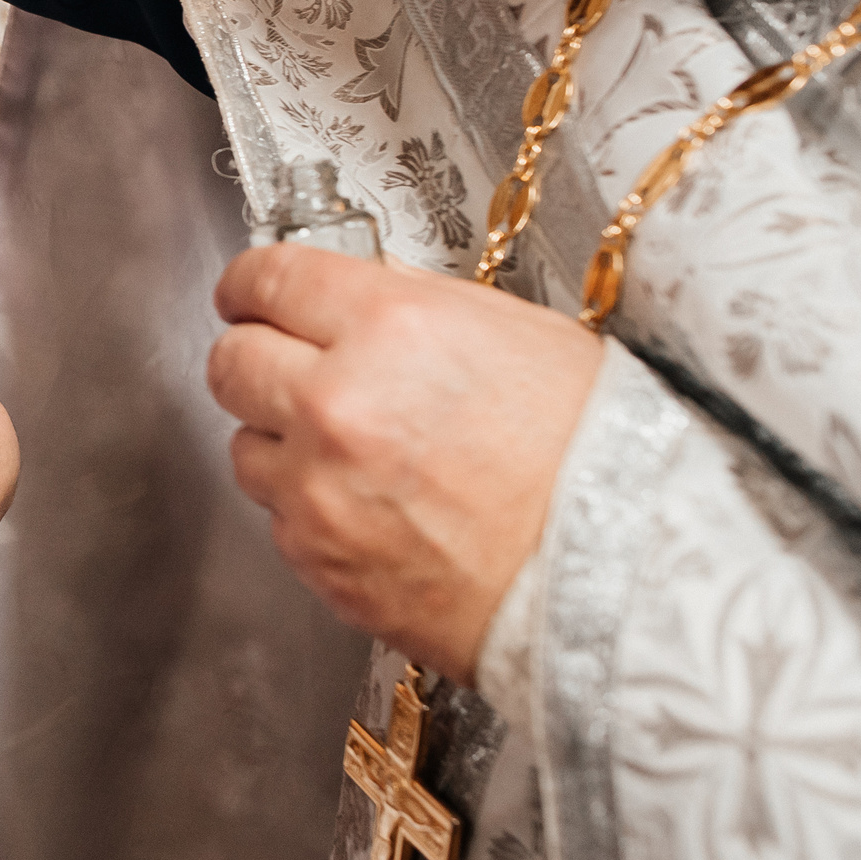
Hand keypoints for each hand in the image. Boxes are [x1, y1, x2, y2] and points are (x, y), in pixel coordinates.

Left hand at [210, 246, 603, 682]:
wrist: (629, 582)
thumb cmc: (600, 460)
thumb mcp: (520, 335)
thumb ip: (417, 303)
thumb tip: (358, 288)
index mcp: (391, 328)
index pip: (268, 278)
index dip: (251, 282)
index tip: (249, 291)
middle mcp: (338, 403)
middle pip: (230, 359)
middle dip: (255, 353)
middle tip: (283, 359)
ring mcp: (319, 488)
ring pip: (244, 443)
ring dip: (281, 439)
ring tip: (353, 448)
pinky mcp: (318, 560)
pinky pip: (278, 517)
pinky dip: (309, 506)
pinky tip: (372, 504)